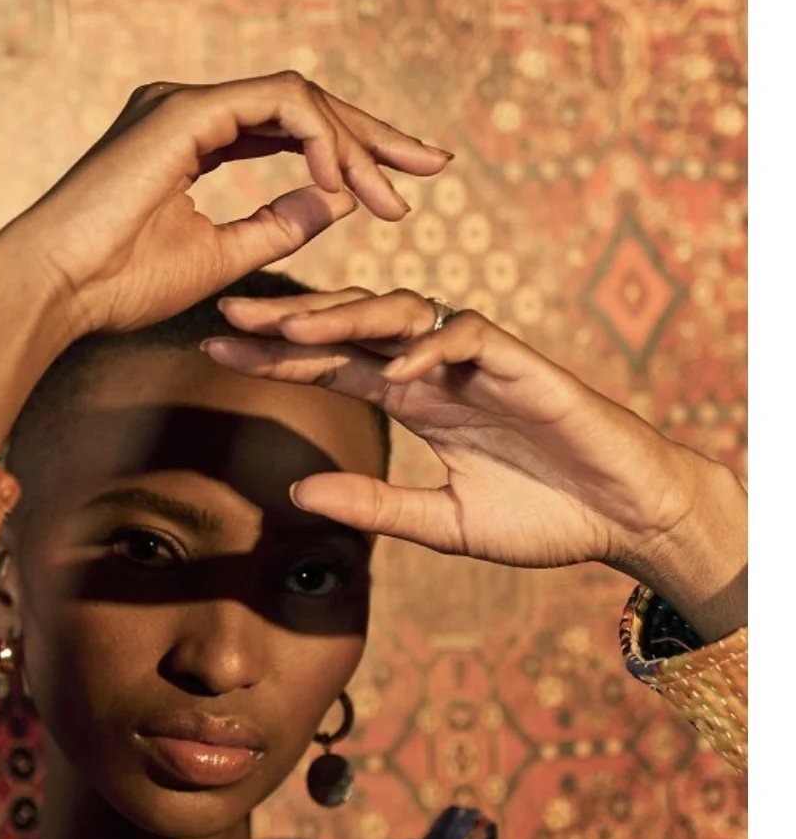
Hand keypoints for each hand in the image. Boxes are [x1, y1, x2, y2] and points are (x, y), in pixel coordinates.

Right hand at [0, 74, 452, 341]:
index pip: (292, 130)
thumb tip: (337, 202)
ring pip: (301, 100)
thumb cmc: (117, 287)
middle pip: (307, 106)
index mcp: (195, 139)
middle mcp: (193, 109)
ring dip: (356, 145)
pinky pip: (280, 106)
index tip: (400, 194)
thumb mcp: (219, 260)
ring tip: (393, 195)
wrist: (54, 291)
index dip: (352, 156)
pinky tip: (344, 185)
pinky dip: (320, 141)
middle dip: (375, 136)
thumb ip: (277, 226)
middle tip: (434, 166)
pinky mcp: (187, 111)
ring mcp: (188, 102)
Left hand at [203, 288, 746, 639]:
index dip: (277, 355)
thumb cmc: (541, 519)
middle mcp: (439, 369)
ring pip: (402, 314)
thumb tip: (294, 492)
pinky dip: (429, 349)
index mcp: (416, 399)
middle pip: (353, 326)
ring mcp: (481, 362)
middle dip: (291, 319)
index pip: (333, 364)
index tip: (217, 351)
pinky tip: (392, 370)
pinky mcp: (525, 365)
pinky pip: (469, 338)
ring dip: (346, 318)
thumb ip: (372, 505)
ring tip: (292, 327)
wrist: (623, 519)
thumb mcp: (439, 524)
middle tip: (227, 316)